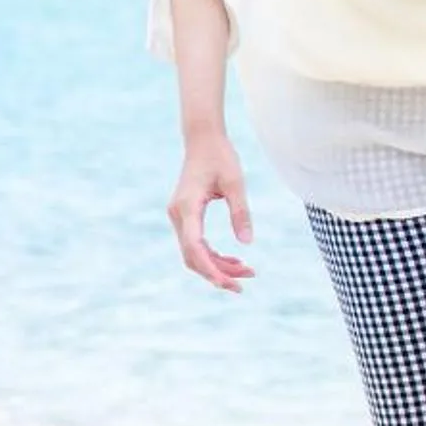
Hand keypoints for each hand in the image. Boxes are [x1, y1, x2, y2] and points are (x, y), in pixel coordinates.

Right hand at [168, 129, 254, 291]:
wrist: (204, 141)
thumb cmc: (221, 158)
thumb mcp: (236, 183)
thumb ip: (241, 212)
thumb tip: (247, 243)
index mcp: (187, 207)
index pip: (195, 248)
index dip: (211, 269)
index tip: (230, 283)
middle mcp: (178, 215)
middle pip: (193, 256)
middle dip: (217, 273)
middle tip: (244, 284)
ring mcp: (180, 217)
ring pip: (194, 253)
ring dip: (217, 266)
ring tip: (247, 272)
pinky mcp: (186, 217)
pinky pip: (196, 244)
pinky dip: (213, 255)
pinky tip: (235, 260)